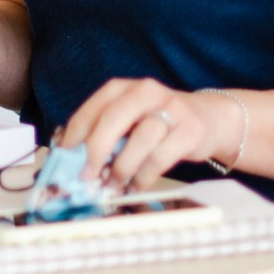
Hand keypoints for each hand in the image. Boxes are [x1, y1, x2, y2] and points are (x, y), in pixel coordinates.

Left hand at [61, 78, 232, 191]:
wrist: (207, 117)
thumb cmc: (157, 121)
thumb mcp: (128, 119)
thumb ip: (103, 134)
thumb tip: (71, 161)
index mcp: (122, 88)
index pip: (92, 110)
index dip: (75, 137)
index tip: (65, 160)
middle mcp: (145, 92)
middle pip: (113, 119)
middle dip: (96, 151)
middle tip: (86, 177)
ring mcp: (170, 108)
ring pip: (139, 140)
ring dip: (121, 168)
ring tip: (112, 186)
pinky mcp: (190, 130)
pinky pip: (161, 157)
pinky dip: (144, 176)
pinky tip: (136, 186)